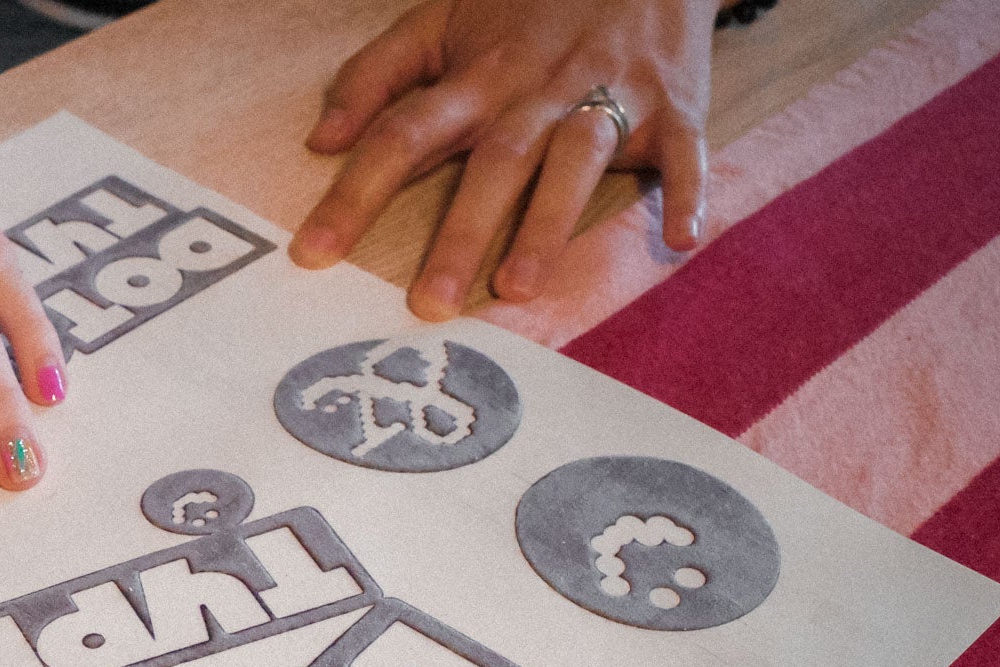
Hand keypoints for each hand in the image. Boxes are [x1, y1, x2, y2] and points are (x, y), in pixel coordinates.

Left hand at [292, 0, 715, 316]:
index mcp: (476, 77)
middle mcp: (536, 93)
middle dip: (459, 233)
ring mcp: (605, 98)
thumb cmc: (527, 6)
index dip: (354, 194)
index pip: (402, 135)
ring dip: (548, 224)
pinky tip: (679, 240)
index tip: (313, 255)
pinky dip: (686, 192)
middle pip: (492, 163)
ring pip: (573, 163)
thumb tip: (320, 140)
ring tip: (517, 288)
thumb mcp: (441, 20)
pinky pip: (683, 151)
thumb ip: (374, 76)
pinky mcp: (671, 107)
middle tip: (426, 304)